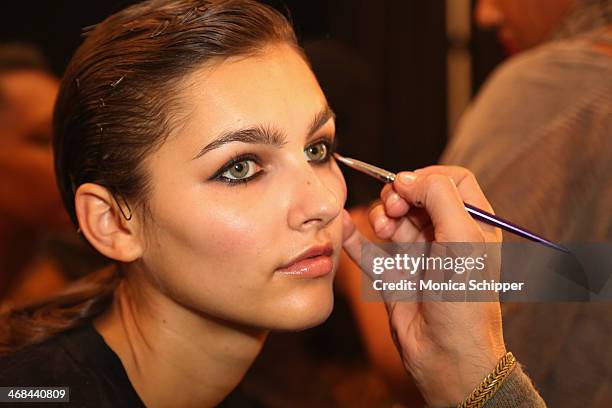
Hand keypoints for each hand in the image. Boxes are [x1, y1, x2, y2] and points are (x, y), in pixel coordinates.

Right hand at [342, 165, 505, 406]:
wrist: (447, 357)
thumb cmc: (465, 301)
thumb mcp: (463, 240)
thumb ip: (438, 197)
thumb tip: (406, 178)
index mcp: (474, 224)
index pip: (452, 181)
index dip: (427, 177)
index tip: (408, 187)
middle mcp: (446, 236)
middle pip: (416, 197)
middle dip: (400, 196)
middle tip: (394, 208)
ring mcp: (418, 256)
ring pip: (393, 219)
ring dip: (381, 216)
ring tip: (384, 228)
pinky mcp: (394, 275)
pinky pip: (369, 249)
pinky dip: (355, 237)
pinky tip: (345, 227)